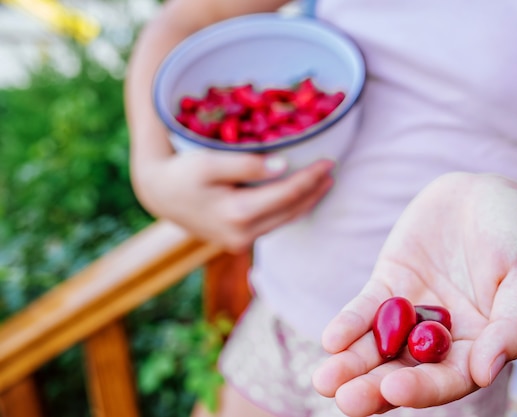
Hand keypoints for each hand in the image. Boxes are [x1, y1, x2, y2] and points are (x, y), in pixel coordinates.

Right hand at [132, 147, 335, 251]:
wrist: (159, 194)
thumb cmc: (182, 172)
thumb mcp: (210, 162)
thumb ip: (247, 165)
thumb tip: (284, 167)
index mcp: (237, 214)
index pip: (287, 194)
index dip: (311, 177)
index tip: (329, 161)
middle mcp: (242, 235)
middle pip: (291, 211)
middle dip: (314, 191)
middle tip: (332, 171)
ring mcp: (240, 242)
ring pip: (284, 221)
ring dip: (306, 202)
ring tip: (323, 183)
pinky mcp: (238, 242)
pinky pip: (272, 224)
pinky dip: (289, 209)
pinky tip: (299, 196)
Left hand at [312, 172, 516, 416]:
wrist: (489, 195)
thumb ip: (514, 324)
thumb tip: (484, 372)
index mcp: (480, 346)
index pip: (449, 378)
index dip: (422, 388)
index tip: (394, 390)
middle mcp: (441, 337)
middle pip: (405, 371)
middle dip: (374, 388)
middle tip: (347, 401)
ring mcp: (412, 312)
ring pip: (378, 347)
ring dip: (352, 364)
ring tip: (324, 381)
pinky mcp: (389, 285)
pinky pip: (367, 310)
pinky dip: (350, 324)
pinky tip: (332, 340)